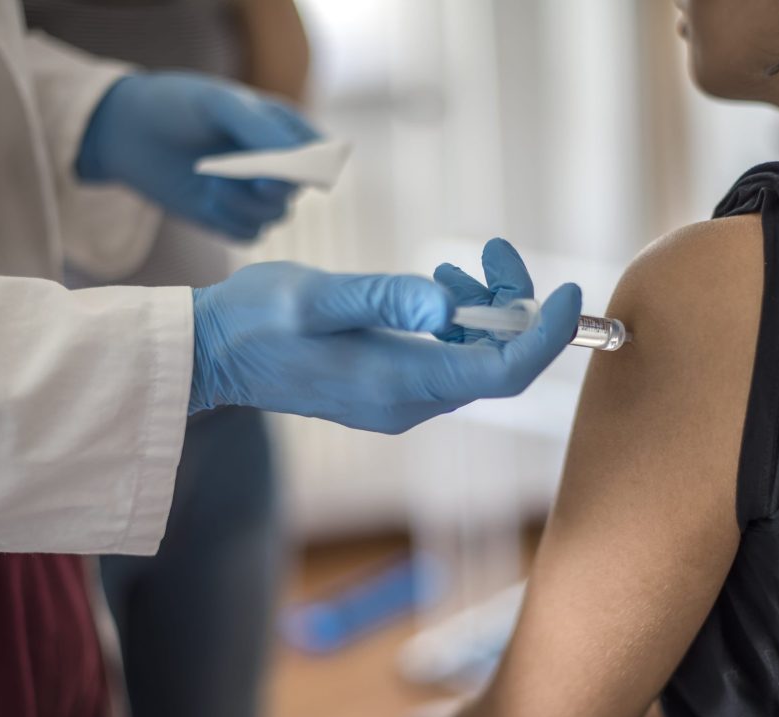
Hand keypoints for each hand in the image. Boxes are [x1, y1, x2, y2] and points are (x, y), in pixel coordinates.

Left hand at [76, 72, 317, 239]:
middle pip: (296, 190)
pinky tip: (207, 203)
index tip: (285, 170)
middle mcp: (276, 163)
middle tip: (243, 176)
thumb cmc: (176, 105)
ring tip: (213, 184)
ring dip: (246, 206)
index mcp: (283, 128)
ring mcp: (254, 193)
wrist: (126, 131)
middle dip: (270, 187)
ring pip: (274, 217)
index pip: (318, 154)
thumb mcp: (218, 103)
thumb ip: (259, 129)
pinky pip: (249, 236)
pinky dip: (231, 224)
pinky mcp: (231, 217)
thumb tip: (292, 165)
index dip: (310, 167)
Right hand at [188, 240, 581, 432]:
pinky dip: (456, 323)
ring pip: (473, 360)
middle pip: (495, 364)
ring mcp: (398, 401)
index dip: (545, 335)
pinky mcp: (387, 388)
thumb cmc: (254, 320)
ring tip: (457, 264)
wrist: (212, 355)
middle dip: (512, 307)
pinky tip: (436, 287)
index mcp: (398, 384)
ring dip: (482, 311)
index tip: (565, 289)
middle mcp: (407, 403)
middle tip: (496, 251)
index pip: (502, 372)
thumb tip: (449, 305)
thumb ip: (385, 299)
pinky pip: (447, 360)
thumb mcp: (315, 297)